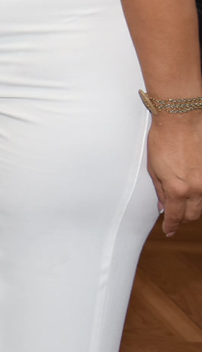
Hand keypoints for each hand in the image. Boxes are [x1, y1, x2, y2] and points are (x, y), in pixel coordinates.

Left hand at [147, 112, 201, 234]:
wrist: (181, 121)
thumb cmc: (163, 141)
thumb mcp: (154, 169)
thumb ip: (161, 191)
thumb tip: (164, 207)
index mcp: (178, 189)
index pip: (175, 216)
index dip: (171, 226)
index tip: (168, 230)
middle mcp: (197, 188)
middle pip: (193, 215)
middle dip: (182, 219)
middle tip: (174, 218)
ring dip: (193, 208)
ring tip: (183, 205)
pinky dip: (200, 196)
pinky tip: (193, 193)